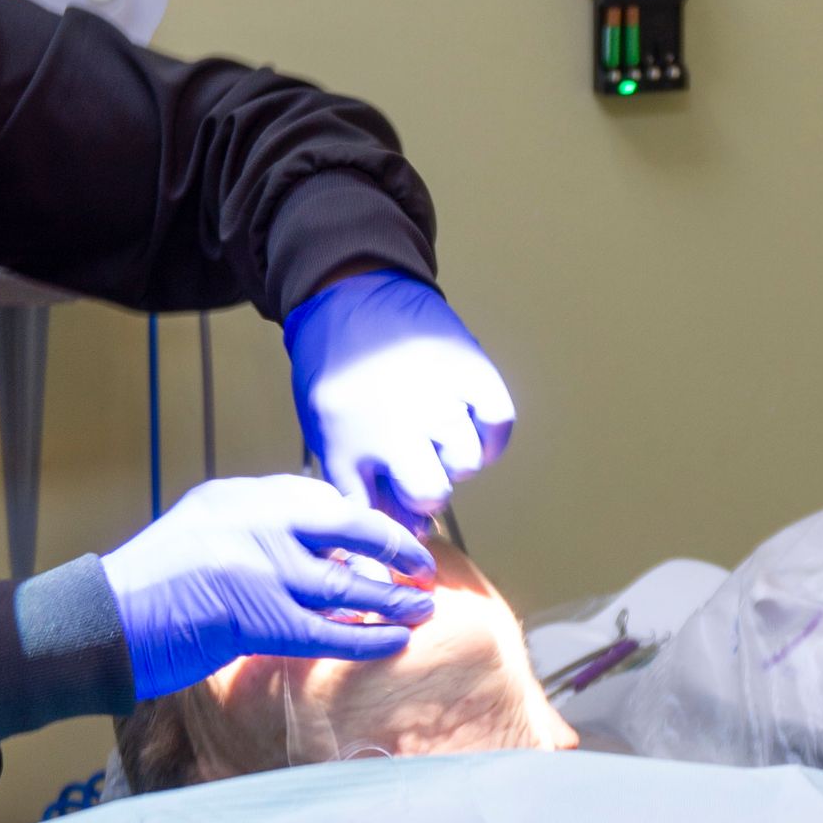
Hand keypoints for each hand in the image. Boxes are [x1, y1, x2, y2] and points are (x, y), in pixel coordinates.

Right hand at [102, 476, 436, 703]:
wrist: (101, 622)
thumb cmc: (148, 587)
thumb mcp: (199, 529)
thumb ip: (251, 528)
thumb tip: (313, 546)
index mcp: (239, 497)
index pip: (317, 499)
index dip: (360, 520)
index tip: (387, 537)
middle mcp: (254, 522)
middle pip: (346, 527)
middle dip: (393, 545)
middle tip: (422, 563)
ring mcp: (259, 569)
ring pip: (346, 582)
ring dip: (392, 596)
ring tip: (423, 605)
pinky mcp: (258, 619)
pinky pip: (329, 630)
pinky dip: (369, 636)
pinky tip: (394, 640)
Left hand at [284, 270, 515, 521]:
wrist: (350, 293)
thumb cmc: (335, 369)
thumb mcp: (326, 428)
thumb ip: (357, 479)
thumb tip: (406, 529)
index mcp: (346, 442)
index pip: (376, 514)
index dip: (391, 527)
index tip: (398, 522)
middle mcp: (393, 424)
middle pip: (430, 495)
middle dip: (426, 496)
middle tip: (420, 474)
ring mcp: (434, 395)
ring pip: (465, 464)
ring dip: (455, 461)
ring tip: (441, 440)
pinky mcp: (468, 368)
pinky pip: (497, 423)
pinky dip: (489, 436)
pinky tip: (470, 428)